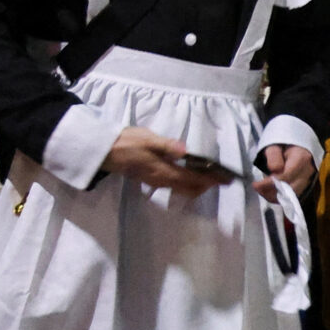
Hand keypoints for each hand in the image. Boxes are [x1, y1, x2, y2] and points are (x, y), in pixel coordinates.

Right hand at [105, 125, 233, 192]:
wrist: (105, 151)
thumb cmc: (126, 142)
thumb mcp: (147, 139)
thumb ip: (166, 145)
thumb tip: (184, 150)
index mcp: (163, 170)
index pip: (192, 178)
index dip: (210, 180)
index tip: (224, 180)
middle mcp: (161, 180)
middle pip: (189, 189)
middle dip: (206, 186)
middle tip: (221, 179)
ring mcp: (156, 181)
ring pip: (182, 189)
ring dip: (197, 186)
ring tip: (210, 177)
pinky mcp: (151, 179)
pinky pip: (174, 186)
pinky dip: (187, 183)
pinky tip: (190, 175)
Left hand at [255, 142, 318, 198]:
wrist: (298, 145)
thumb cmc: (285, 144)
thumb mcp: (275, 145)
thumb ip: (274, 157)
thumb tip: (274, 170)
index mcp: (301, 159)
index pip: (286, 176)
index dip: (270, 183)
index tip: (256, 185)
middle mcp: (308, 172)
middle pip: (290, 190)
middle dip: (271, 192)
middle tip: (257, 188)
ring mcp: (309, 180)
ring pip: (292, 196)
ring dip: (275, 196)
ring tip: (261, 190)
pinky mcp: (306, 186)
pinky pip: (293, 197)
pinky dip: (281, 197)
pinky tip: (269, 192)